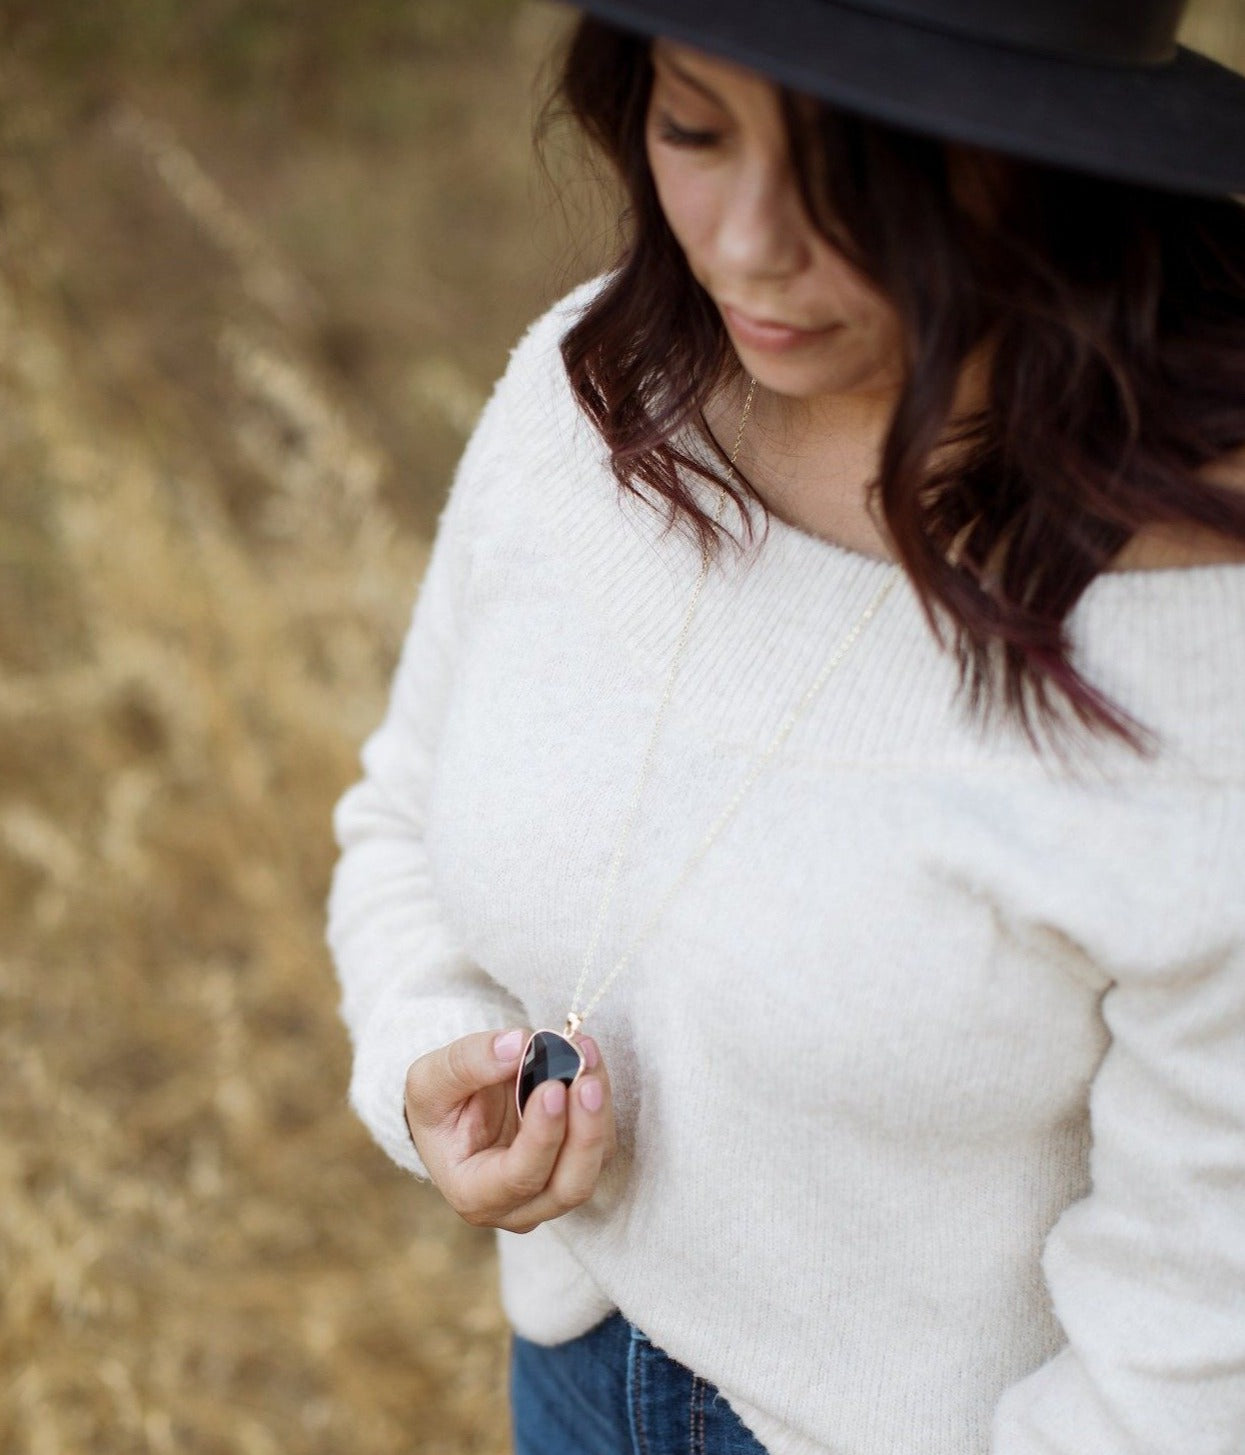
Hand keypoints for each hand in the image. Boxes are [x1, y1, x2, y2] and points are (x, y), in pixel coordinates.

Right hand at [404, 1028, 616, 1232]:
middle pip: (569, 1186)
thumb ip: (467, 1063)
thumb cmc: (438, 1104)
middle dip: (585, 1133)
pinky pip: (601, 1139)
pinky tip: (587, 1058)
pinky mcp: (576, 1164)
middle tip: (586, 1080)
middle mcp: (518, 1206)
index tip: (553, 1087)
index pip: (518, 1179)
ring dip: (597, 1109)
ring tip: (585, 1053)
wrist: (456, 1109)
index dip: (541, 1136)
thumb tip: (517, 1046)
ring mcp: (552, 1190)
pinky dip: (600, 1099)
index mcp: (474, 1195)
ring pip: (594, 1162)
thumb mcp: (430, 1080)